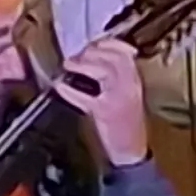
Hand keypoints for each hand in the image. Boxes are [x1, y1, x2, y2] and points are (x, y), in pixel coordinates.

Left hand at [57, 34, 147, 165]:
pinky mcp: (106, 112)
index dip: (105, 44)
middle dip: (90, 52)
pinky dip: (70, 91)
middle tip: (74, 57)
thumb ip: (113, 76)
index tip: (91, 44)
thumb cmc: (125, 123)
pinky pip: (86, 97)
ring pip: (103, 71)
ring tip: (69, 66)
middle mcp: (130, 85)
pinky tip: (60, 87)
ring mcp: (119, 98)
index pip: (123, 52)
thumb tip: (89, 57)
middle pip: (111, 57)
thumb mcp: (125, 94)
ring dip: (82, 65)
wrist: (131, 150)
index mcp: (135, 80)